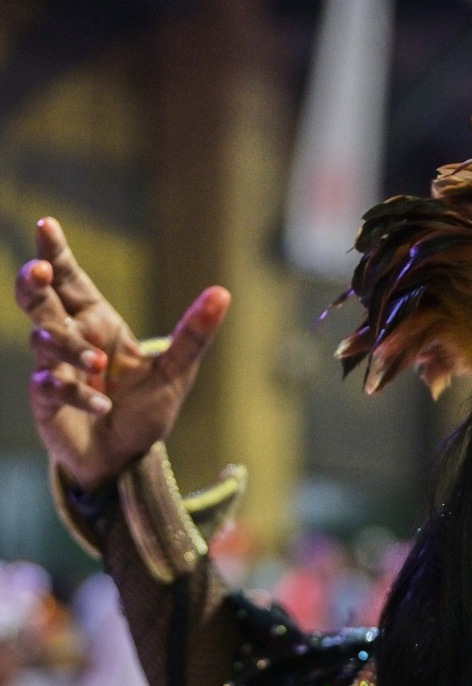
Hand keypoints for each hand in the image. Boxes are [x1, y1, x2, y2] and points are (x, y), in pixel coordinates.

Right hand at [15, 216, 230, 490]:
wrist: (127, 461)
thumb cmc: (145, 412)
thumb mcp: (176, 372)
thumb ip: (194, 334)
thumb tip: (223, 293)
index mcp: (96, 322)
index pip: (69, 278)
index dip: (55, 252)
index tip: (46, 224)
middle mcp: (70, 339)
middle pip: (38, 298)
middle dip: (34, 282)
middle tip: (39, 272)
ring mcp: (54, 368)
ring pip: (42, 340)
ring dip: (67, 347)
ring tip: (97, 363)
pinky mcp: (47, 401)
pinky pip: (51, 386)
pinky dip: (76, 393)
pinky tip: (101, 405)